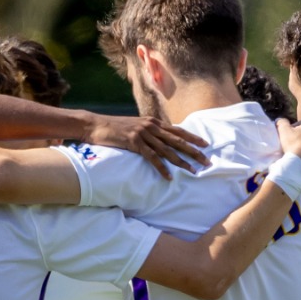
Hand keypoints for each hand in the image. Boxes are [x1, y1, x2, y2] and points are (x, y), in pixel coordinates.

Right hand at [84, 113, 207, 176]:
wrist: (94, 125)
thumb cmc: (113, 129)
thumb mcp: (134, 128)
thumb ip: (148, 133)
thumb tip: (158, 142)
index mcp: (153, 122)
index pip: (177, 131)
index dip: (192, 137)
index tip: (205, 145)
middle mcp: (151, 126)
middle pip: (177, 140)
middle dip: (194, 151)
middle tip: (207, 161)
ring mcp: (143, 134)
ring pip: (167, 150)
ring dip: (181, 162)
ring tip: (193, 171)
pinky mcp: (134, 142)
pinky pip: (151, 157)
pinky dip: (161, 168)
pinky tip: (168, 177)